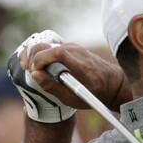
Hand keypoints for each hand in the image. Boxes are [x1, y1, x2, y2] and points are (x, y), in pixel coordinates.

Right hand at [16, 36, 131, 112]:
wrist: (114, 83)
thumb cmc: (95, 94)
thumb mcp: (73, 98)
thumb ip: (52, 86)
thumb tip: (34, 74)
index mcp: (79, 63)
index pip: (55, 53)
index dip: (39, 60)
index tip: (33, 72)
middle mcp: (75, 50)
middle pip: (44, 46)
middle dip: (32, 57)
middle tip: (28, 71)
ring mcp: (73, 47)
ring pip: (46, 45)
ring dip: (35, 55)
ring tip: (31, 69)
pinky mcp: (71, 48)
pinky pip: (51, 47)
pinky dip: (42, 55)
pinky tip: (39, 66)